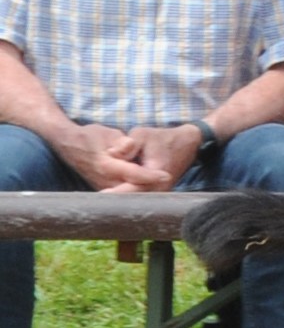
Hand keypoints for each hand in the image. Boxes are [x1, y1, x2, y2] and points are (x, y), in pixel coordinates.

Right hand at [55, 123, 170, 192]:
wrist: (67, 143)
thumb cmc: (89, 136)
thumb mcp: (106, 134)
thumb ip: (121, 143)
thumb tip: (131, 145)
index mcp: (107, 166)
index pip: (134, 174)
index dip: (151, 175)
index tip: (167, 175)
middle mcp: (105, 181)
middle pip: (135, 190)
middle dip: (153, 188)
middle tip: (171, 184)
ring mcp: (104, 187)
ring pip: (130, 194)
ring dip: (147, 192)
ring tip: (166, 188)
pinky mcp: (104, 188)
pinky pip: (124, 192)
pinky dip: (138, 191)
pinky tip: (152, 189)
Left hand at [100, 125, 195, 192]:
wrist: (187, 143)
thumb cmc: (163, 138)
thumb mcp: (142, 136)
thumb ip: (126, 146)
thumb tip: (110, 154)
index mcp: (156, 174)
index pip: (133, 188)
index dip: (116, 193)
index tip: (101, 197)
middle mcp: (159, 188)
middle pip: (134, 199)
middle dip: (116, 200)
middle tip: (97, 201)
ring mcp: (159, 192)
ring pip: (137, 199)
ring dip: (121, 199)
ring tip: (102, 200)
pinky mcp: (156, 191)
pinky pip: (140, 196)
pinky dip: (127, 195)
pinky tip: (113, 194)